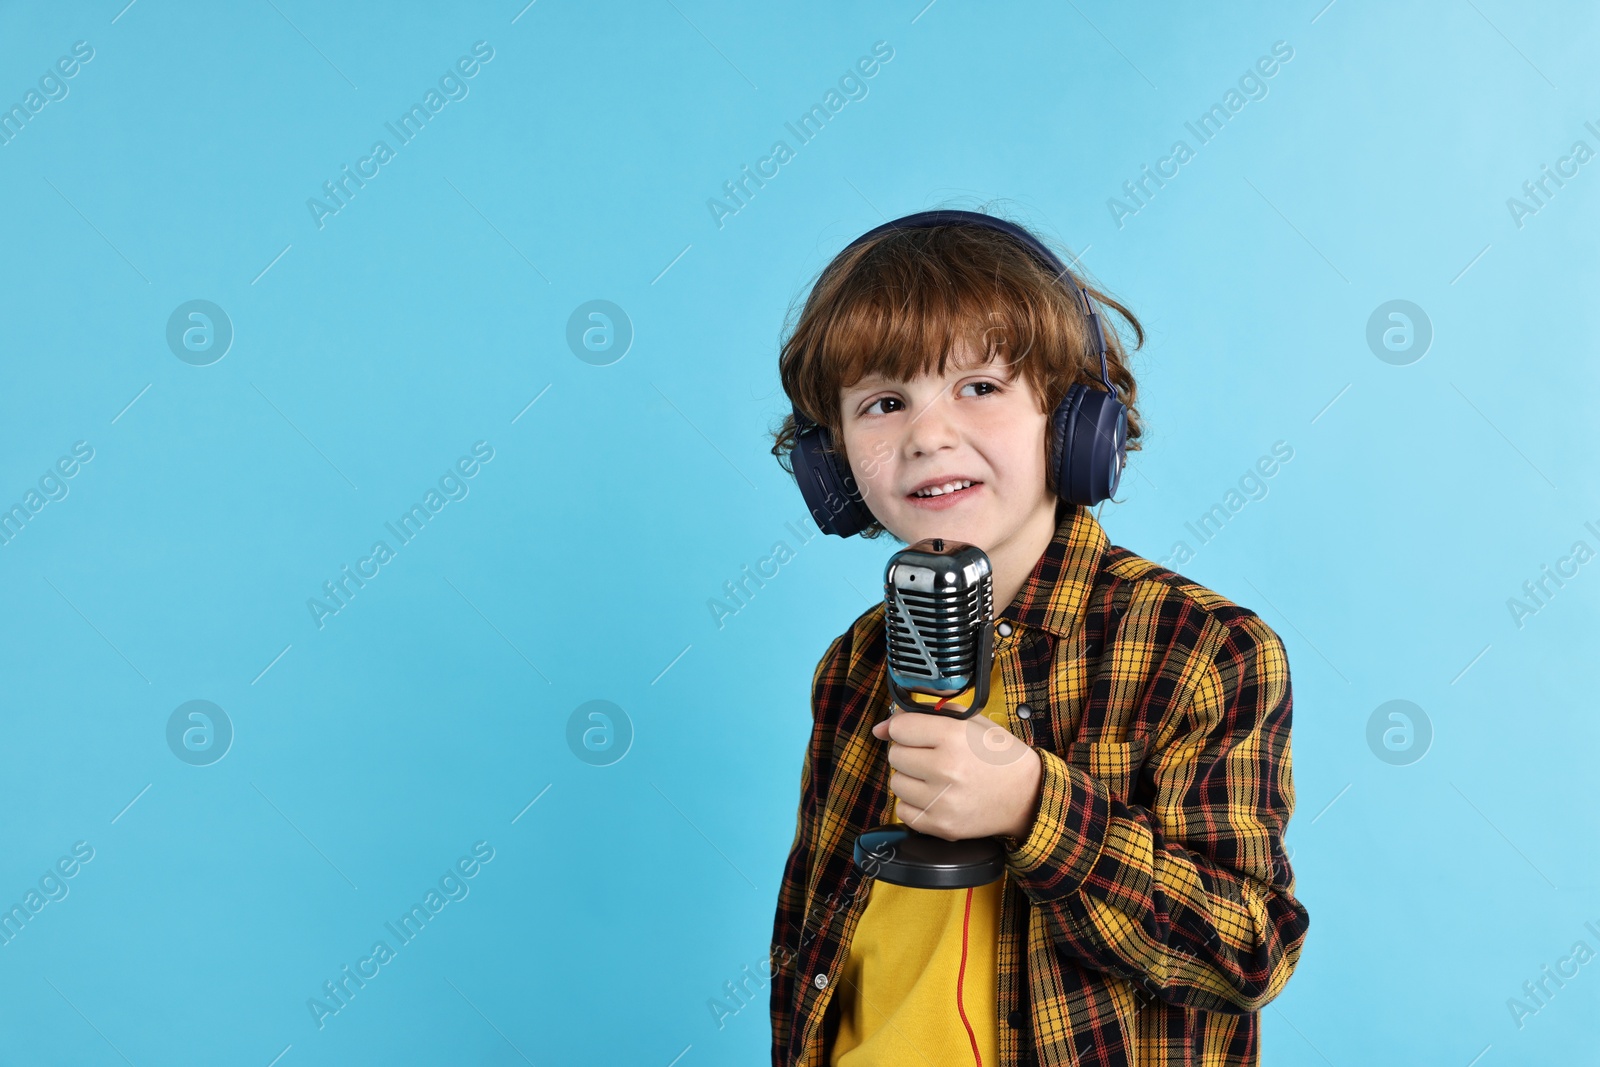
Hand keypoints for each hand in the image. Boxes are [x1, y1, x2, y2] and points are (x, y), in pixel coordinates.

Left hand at [871, 708, 1042, 842]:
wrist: (1027, 796)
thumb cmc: (998, 756)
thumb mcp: (970, 722)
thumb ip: (924, 715)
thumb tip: (880, 728)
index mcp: (954, 736)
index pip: (899, 728)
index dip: (905, 729)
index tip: (916, 734)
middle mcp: (946, 768)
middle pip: (894, 756)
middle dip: (909, 753)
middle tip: (932, 757)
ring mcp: (942, 801)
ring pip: (895, 784)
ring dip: (910, 779)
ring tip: (935, 778)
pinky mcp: (941, 826)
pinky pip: (903, 811)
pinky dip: (914, 804)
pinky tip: (935, 797)